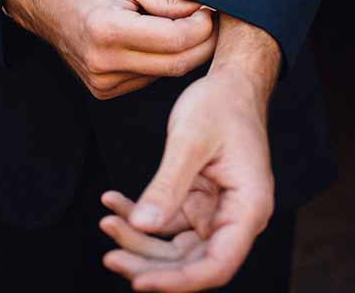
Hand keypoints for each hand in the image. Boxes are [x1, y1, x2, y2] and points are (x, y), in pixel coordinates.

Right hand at [3, 0, 216, 98]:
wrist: (44, 4)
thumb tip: (202, 12)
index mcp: (107, 29)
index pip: (175, 39)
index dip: (202, 26)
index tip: (211, 10)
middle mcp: (103, 63)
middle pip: (177, 64)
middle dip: (203, 43)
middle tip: (212, 21)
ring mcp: (102, 82)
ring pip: (165, 74)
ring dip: (184, 53)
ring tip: (184, 27)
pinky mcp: (104, 91)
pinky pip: (149, 79)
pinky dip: (162, 61)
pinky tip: (157, 42)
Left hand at [100, 69, 275, 290]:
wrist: (229, 82)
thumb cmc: (220, 104)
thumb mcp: (190, 140)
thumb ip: (168, 185)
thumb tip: (143, 225)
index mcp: (248, 208)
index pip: (217, 265)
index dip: (179, 281)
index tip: (139, 283)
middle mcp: (235, 217)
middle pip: (191, 262)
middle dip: (149, 264)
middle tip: (109, 256)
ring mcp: (215, 211)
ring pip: (174, 246)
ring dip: (138, 240)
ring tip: (106, 222)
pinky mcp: (197, 202)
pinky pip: (166, 222)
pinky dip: (138, 215)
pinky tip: (112, 201)